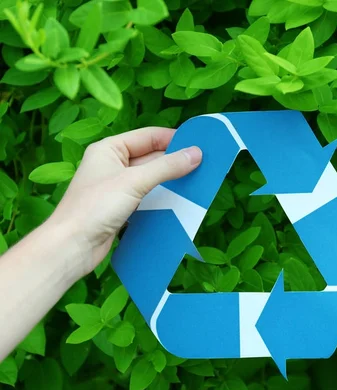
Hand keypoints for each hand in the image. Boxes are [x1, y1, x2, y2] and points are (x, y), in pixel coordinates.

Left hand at [49, 127, 201, 278]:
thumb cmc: (96, 207)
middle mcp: (112, 164)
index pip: (148, 136)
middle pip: (151, 157)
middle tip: (203, 164)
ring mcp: (116, 187)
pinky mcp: (121, 207)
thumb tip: (196, 154)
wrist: (72, 246)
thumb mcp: (135, 182)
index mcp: (109, 149)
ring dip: (171, 180)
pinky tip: (180, 200)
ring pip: (151, 178)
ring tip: (197, 181)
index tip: (199, 144)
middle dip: (175, 161)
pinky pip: (147, 196)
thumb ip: (167, 167)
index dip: (173, 138)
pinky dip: (163, 197)